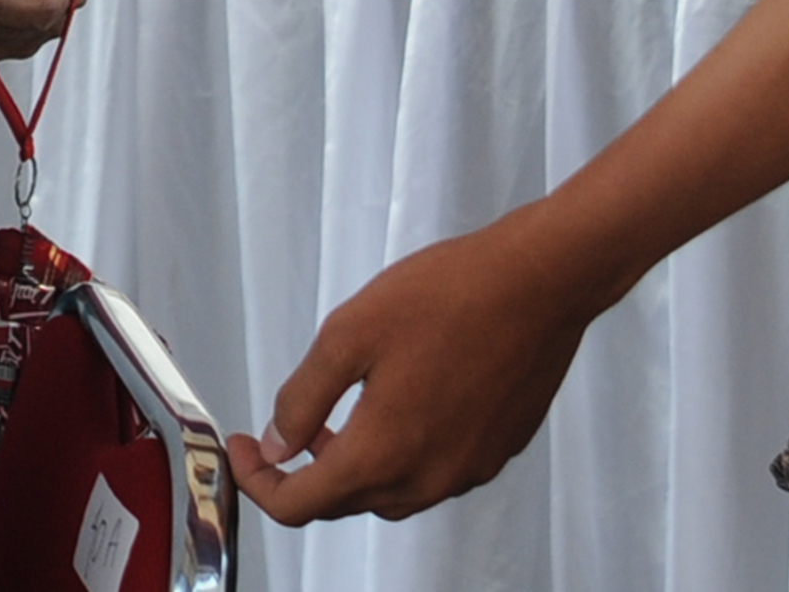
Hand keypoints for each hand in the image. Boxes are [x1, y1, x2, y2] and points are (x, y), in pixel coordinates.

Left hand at [226, 206, 606, 525]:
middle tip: (284, 431)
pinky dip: (399, 456)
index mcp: (383, 453)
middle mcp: (427, 478)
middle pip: (344, 503)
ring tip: (337, 420)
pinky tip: (399, 405)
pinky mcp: (494, 453)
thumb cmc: (452, 296)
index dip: (260, 483)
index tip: (247, 451)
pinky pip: (431, 473)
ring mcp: (467, 471)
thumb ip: (304, 395)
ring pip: (389, 493)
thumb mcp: (351, 332)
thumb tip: (278, 441)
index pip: (301, 506)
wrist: (541, 283)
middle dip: (304, 474)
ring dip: (353, 468)